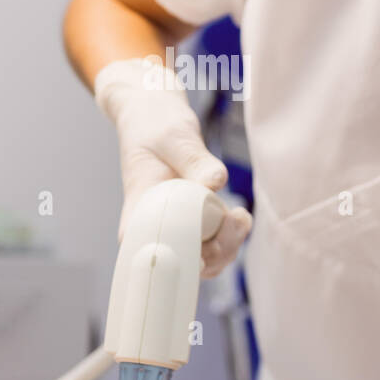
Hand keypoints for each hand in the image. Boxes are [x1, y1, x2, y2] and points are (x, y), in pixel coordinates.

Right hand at [94, 57, 251, 274]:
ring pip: (202, 258)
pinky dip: (229, 236)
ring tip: (240, 217)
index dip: (177, 262)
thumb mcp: (173, 137)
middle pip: (182, 263)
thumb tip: (215, 183)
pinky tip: (239, 216)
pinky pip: (212, 244)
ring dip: (227, 245)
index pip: (150, 253)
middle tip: (235, 218)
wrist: (154, 117)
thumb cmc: (155, 126)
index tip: (203, 253)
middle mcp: (155, 227)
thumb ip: (194, 160)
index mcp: (139, 213)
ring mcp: (176, 227)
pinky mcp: (194, 223)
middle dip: (214, 251)